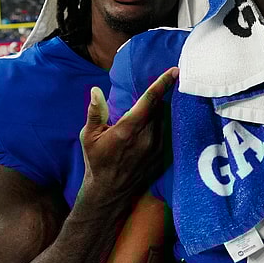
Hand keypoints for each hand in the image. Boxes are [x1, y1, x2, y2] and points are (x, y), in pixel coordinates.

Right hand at [78, 67, 177, 207]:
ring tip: (143, 117)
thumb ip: (95, 112)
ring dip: (156, 113)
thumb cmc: (96, 161)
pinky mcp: (162, 156)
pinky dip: (158, 127)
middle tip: (146, 98)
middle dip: (155, 99)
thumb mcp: (89, 136)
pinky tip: (147, 132)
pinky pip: (165, 133)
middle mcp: (147, 137)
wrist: (109, 192)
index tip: (174, 71)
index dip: (163, 83)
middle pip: (159, 108)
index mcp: (128, 129)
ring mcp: (157, 148)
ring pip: (163, 120)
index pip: (149, 100)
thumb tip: (96, 90)